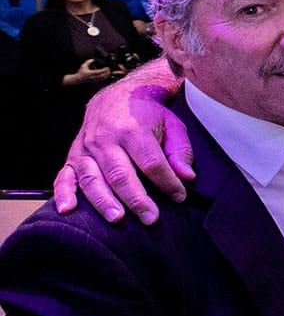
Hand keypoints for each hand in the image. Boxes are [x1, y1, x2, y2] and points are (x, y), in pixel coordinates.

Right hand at [54, 62, 192, 225]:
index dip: (166, 182)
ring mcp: (85, 148)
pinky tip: (67, 210)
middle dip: (136, 199)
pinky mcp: (72, 156)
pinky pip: (64, 176)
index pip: (151, 162)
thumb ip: (180, 151)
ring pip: (92, 178)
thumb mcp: (172, 124)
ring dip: (103, 201)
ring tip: (116, 219)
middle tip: (150, 218)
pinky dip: (64, 193)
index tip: (179, 197)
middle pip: (120, 173)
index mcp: (133, 129)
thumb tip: (186, 177)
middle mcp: (105, 139)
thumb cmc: (148, 115)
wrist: (116, 96)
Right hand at [69, 58, 113, 84]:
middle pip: (102, 76)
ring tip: (109, 71)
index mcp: (91, 73)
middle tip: (109, 69)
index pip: (99, 72)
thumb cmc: (80, 72)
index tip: (107, 67)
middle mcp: (93, 77)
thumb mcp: (83, 66)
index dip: (104, 70)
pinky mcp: (95, 81)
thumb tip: (93, 59)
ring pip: (103, 78)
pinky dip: (105, 77)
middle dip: (107, 72)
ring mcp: (95, 80)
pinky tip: (107, 74)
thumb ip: (88, 62)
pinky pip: (102, 80)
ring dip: (107, 75)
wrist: (78, 79)